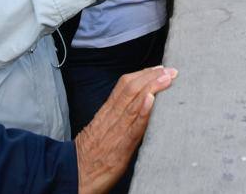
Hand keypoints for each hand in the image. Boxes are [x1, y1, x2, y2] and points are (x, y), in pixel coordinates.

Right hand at [76, 66, 177, 193]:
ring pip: (133, 102)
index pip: (124, 85)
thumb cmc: (88, 156)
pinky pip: (133, 127)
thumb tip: (135, 108)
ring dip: (152, 87)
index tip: (158, 68)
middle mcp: (111, 118)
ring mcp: (115, 131)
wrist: (75, 175)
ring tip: (167, 78)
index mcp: (106, 112)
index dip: (142, 74)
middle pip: (130, 89)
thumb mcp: (99, 130)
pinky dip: (143, 112)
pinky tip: (152, 100)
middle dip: (152, 76)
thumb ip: (115, 118)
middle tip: (171, 70)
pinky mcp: (120, 148)